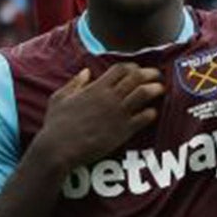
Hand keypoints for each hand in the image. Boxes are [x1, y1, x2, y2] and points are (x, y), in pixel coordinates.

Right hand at [36, 64, 163, 170]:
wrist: (59, 149)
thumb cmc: (55, 125)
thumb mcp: (59, 98)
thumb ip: (74, 83)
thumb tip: (86, 72)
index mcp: (96, 87)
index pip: (121, 68)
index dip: (132, 66)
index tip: (136, 70)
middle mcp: (110, 97)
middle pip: (137, 77)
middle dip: (150, 73)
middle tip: (156, 76)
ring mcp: (118, 114)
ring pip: (145, 93)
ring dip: (155, 89)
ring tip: (161, 89)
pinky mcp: (123, 131)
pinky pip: (145, 117)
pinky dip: (151, 113)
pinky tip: (152, 113)